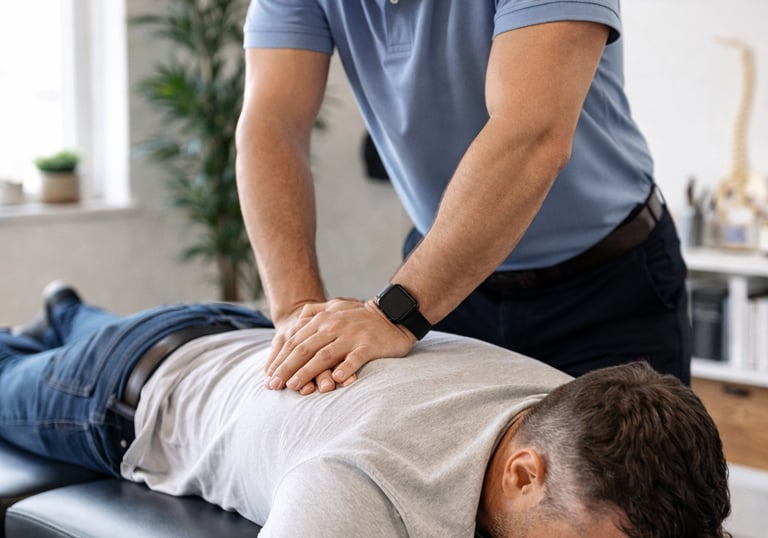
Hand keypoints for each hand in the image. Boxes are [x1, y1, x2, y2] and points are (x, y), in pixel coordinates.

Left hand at [265, 298, 415, 392]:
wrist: (392, 314)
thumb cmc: (360, 316)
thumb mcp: (334, 307)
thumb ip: (313, 312)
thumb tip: (295, 320)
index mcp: (322, 319)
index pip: (295, 341)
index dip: (280, 359)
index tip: (269, 376)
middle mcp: (333, 326)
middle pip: (304, 349)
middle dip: (287, 368)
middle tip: (274, 385)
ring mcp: (351, 335)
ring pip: (324, 355)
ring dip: (307, 372)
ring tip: (295, 386)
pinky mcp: (369, 345)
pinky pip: (355, 358)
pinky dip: (344, 368)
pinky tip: (335, 380)